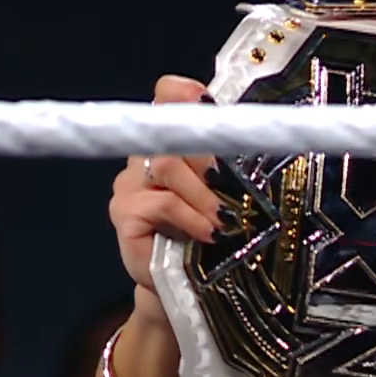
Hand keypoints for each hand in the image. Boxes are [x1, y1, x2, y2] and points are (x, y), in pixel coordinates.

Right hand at [109, 75, 219, 307]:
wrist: (187, 284)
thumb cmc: (211, 233)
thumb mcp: (225, 192)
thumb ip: (228, 163)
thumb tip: (252, 139)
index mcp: (169, 142)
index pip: (166, 95)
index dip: (182, 92)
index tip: (206, 100)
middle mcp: (144, 156)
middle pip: (173, 133)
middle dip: (210, 158)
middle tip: (231, 185)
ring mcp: (128, 184)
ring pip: (168, 166)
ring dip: (205, 193)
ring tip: (226, 218)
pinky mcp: (123, 213)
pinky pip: (161, 202)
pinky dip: (191, 216)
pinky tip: (208, 233)